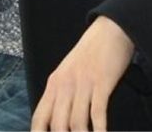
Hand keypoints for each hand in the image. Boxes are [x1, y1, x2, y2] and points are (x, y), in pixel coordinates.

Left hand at [31, 15, 134, 130]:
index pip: (39, 118)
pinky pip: (97, 113)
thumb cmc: (91, 52)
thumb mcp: (68, 71)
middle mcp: (66, 84)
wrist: (111, 29)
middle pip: (58, 125)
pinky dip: (99, 129)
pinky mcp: (101, 82)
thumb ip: (61, 95)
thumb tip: (59, 123)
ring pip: (77, 123)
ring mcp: (83, 83)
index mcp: (54, 83)